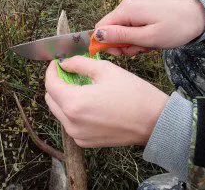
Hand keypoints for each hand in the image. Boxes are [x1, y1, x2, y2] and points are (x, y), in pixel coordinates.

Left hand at [45, 56, 168, 147]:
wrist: (154, 122)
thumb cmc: (133, 94)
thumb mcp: (105, 70)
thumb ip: (79, 64)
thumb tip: (64, 63)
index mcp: (74, 103)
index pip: (50, 84)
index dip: (51, 70)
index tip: (57, 62)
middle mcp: (71, 123)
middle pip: (51, 99)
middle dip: (56, 83)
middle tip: (69, 73)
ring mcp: (77, 135)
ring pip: (59, 112)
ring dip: (64, 97)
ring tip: (80, 87)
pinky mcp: (85, 142)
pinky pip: (70, 123)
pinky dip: (73, 111)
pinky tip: (88, 103)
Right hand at [94, 0, 204, 55]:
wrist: (197, 16)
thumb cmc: (175, 28)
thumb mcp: (147, 37)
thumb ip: (120, 36)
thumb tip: (96, 35)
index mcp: (127, 9)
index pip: (101, 28)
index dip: (105, 43)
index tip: (120, 53)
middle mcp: (127, 4)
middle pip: (110, 29)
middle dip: (121, 44)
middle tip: (137, 50)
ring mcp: (133, 4)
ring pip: (120, 29)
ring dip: (131, 41)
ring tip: (147, 45)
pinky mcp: (139, 7)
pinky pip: (130, 25)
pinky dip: (136, 35)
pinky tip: (149, 38)